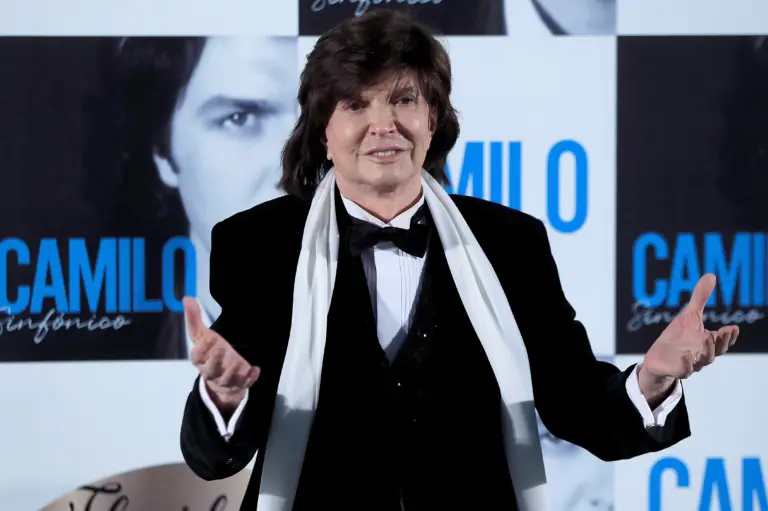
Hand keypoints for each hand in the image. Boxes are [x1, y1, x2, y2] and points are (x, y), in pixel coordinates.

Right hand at [184, 297, 260, 410]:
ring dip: (233, 370)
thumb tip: (187, 298)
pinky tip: (255, 369)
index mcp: (201, 360)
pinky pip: (244, 383)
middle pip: (210, 370)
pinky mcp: (239, 383)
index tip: (209, 337)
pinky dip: (250, 378)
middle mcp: (211, 371)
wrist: (221, 375)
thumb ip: (194, 319)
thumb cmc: (210, 352)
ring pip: (227, 379)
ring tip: (238, 361)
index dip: (202, 349)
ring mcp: (225, 379)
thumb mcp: (202, 335)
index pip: (197, 357)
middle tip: (222, 348)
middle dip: (215, 360)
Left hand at [639, 274, 738, 398]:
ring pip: (703, 361)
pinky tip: (686, 356)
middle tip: (723, 332)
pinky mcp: (677, 370)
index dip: (729, 336)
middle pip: (717, 351)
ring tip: (708, 339)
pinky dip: (687, 365)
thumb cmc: (677, 337)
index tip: (733, 327)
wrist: (659, 358)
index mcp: (707, 342)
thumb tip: (711, 275)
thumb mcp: (689, 315)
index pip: (723, 341)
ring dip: (707, 351)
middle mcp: (702, 354)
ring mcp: (691, 363)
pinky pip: (684, 370)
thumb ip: (700, 298)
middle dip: (721, 341)